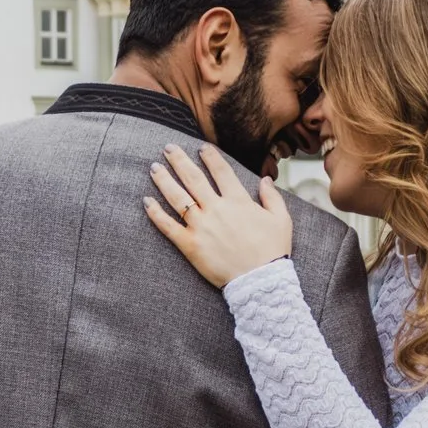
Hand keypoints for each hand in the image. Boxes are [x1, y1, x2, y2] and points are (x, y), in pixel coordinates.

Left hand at [145, 143, 295, 287]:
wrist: (260, 281)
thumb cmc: (272, 250)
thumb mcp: (281, 220)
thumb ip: (272, 197)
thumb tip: (265, 180)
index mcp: (238, 201)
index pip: (221, 171)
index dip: (210, 157)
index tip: (201, 147)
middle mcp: (216, 209)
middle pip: (193, 178)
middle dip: (179, 161)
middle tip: (168, 148)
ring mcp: (201, 227)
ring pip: (177, 198)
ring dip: (164, 180)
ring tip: (154, 168)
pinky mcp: (190, 245)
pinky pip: (168, 226)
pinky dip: (155, 213)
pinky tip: (146, 201)